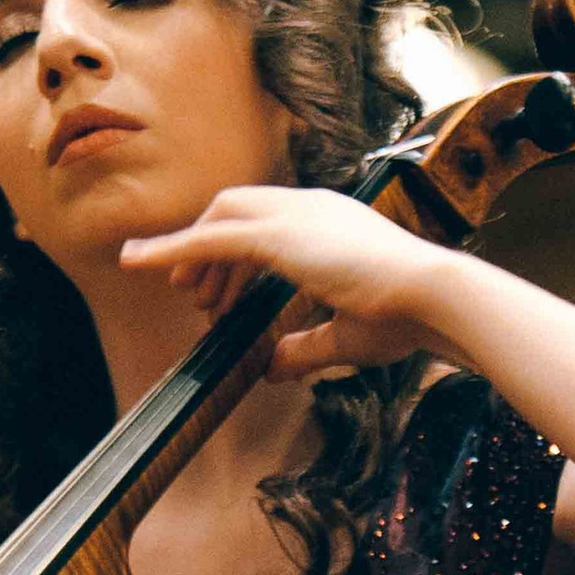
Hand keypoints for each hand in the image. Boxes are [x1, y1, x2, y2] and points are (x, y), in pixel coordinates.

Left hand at [120, 188, 456, 376]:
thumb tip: (271, 367)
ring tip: (180, 291)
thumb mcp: (345, 336)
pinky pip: (212, 238)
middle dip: (208, 248)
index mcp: (329, 222)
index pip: (268, 220)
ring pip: (222, 216)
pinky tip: (140, 263)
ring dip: (192, 252)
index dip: (236, 253)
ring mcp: (294, 215)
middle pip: (237, 208)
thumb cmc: (405, 317)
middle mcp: (309, 207)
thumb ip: (304, 348)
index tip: (223, 291)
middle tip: (195, 295)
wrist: (433, 297)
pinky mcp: (279, 236)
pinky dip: (172, 249)